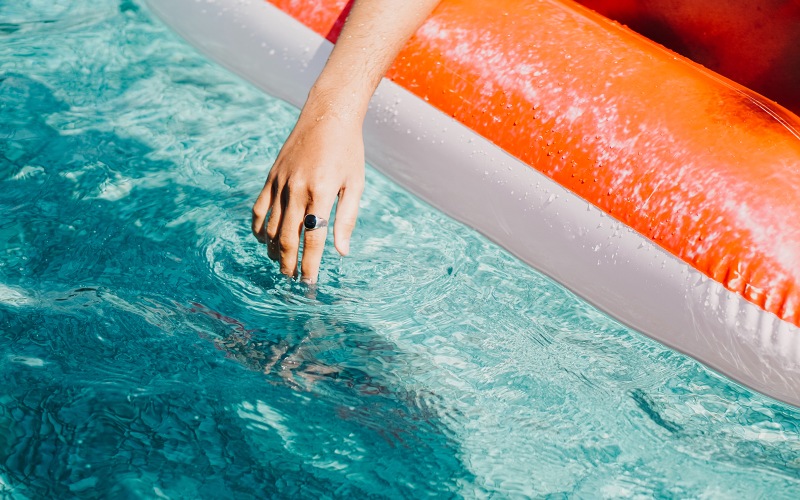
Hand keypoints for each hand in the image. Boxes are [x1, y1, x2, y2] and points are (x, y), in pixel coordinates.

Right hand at [251, 97, 364, 282]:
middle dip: (289, 263)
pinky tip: (264, 240)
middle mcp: (298, 188)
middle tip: (292, 280)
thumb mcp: (355, 184)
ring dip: (274, 250)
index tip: (309, 283)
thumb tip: (341, 252)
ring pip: (270, 226)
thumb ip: (347, 219)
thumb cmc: (348, 151)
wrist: (327, 115)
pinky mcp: (271, 176)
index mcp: (323, 192)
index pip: (313, 238)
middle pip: (287, 237)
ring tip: (281, 264)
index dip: (310, 264)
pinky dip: (258, 227)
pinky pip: (259, 207)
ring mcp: (281, 182)